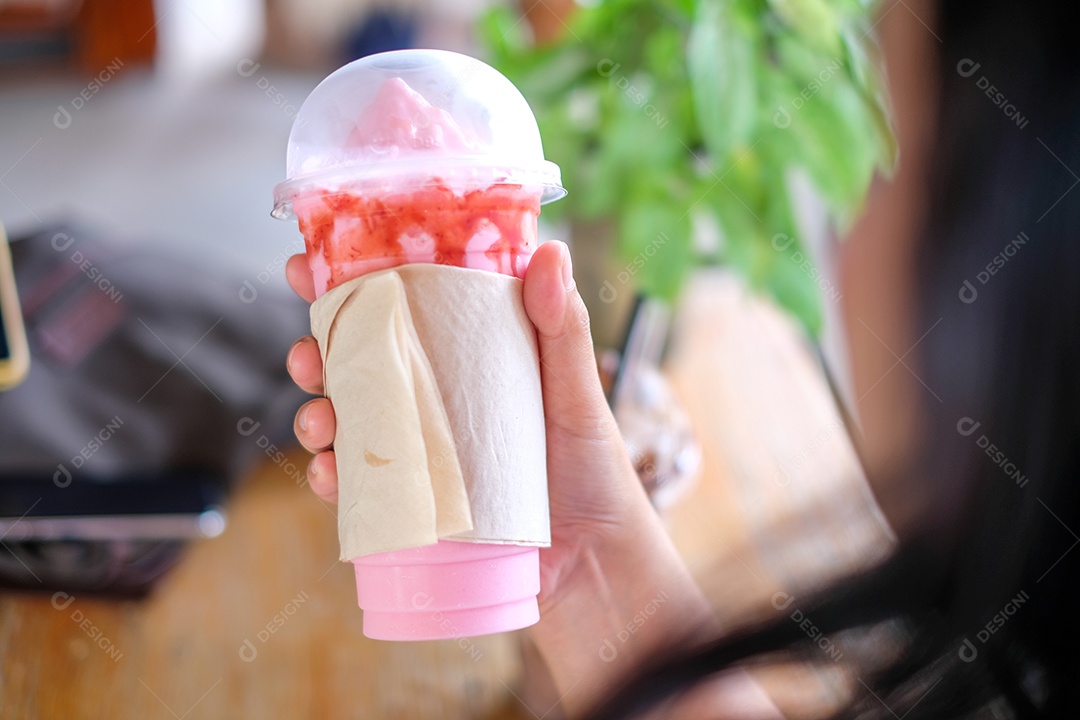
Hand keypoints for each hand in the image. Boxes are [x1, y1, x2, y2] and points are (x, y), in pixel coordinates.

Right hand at [284, 244, 716, 713]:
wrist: (594, 567)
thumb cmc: (595, 473)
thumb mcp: (578, 395)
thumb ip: (565, 329)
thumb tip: (552, 254)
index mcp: (470, 356)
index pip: (404, 307)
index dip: (352, 285)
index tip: (307, 266)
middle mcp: (438, 398)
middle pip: (361, 363)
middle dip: (318, 352)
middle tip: (307, 354)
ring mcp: (424, 451)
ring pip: (348, 422)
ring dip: (316, 416)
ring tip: (319, 423)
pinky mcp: (416, 503)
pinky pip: (360, 487)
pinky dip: (332, 479)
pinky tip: (327, 477)